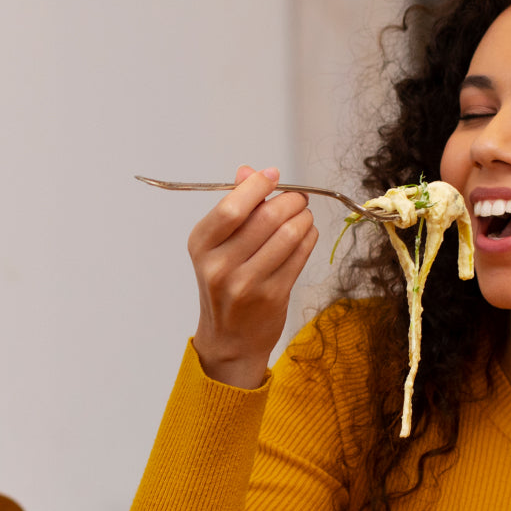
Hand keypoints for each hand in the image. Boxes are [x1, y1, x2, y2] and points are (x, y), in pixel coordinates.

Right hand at [188, 166, 317, 387]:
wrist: (229, 339)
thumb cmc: (224, 285)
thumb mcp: (216, 246)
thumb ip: (233, 207)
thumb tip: (249, 171)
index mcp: (201, 245)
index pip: (232, 207)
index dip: (258, 185)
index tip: (273, 175)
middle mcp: (220, 265)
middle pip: (266, 218)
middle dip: (290, 201)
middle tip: (298, 198)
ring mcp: (247, 283)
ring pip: (288, 235)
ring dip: (303, 218)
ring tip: (303, 216)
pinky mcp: (273, 295)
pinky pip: (300, 255)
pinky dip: (309, 237)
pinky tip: (306, 234)